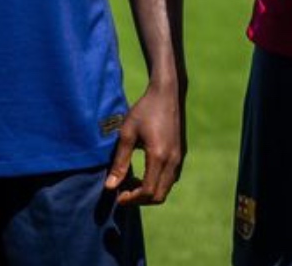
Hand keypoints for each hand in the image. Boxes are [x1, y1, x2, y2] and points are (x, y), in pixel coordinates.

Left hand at [105, 82, 185, 205]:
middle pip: (159, 196)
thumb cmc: (144, 110)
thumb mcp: (126, 134)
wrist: (168, 93)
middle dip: (140, 199)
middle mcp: (172, 161)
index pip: (147, 192)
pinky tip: (145, 172)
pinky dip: (158, 183)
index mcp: (158, 156)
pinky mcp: (181, 154)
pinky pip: (171, 178)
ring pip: (166, 189)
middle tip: (124, 191)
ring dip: (150, 192)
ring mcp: (179, 158)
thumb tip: (110, 187)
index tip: (117, 196)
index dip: (131, 199)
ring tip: (132, 181)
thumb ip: (119, 162)